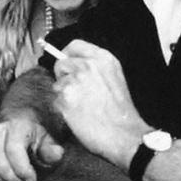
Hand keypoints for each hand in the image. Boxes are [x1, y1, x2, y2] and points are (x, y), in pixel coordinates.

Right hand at [0, 110, 64, 180]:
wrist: (18, 126)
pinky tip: (3, 179)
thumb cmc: (32, 137)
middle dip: (14, 180)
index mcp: (16, 126)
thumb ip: (52, 151)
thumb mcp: (47, 142)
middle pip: (0, 165)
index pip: (14, 152)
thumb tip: (55, 154)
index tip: (32, 180)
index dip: (23, 171)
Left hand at [52, 40, 150, 167]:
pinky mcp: (65, 97)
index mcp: (103, 59)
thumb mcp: (115, 78)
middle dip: (64, 77)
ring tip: (83, 106)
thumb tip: (75, 64)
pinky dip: (63, 108)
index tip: (67, 64)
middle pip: (61, 64)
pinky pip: (56, 100)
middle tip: (77, 92)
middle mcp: (87, 66)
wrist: (124, 135)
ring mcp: (75, 80)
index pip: (74, 45)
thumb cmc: (121, 112)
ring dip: (64, 94)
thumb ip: (95, 67)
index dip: (67, 55)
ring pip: (57, 84)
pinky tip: (78, 115)